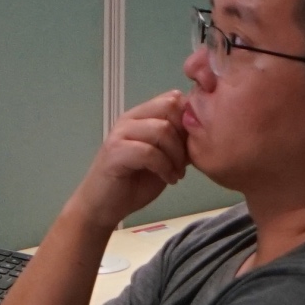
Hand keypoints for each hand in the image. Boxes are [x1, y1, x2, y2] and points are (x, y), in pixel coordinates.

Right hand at [73, 93, 190, 233]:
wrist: (103, 206)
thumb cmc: (134, 183)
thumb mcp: (164, 159)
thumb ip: (177, 142)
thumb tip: (201, 132)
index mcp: (141, 116)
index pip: (172, 98)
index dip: (188, 119)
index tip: (192, 145)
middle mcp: (130, 119)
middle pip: (170, 108)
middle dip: (184, 136)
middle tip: (185, 161)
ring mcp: (120, 134)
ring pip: (162, 130)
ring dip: (176, 155)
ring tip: (176, 173)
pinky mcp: (115, 152)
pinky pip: (149, 152)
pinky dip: (165, 167)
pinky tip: (168, 179)